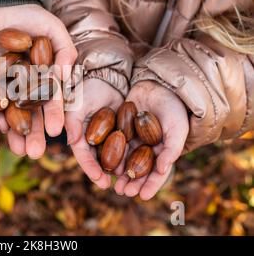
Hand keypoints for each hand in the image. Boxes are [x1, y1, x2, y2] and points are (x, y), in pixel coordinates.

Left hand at [0, 4, 76, 158]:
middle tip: (34, 153)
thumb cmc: (31, 16)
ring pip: (8, 114)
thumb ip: (64, 51)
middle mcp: (24, 88)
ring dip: (12, 132)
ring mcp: (3, 87)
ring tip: (16, 150)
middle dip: (32, 134)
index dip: (53, 115)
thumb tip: (65, 76)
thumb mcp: (53, 30)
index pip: (50, 101)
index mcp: (43, 79)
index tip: (56, 131)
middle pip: (29, 114)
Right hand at [65, 78, 122, 188]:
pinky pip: (123, 145)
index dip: (90, 168)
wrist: (106, 76)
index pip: (83, 155)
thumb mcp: (77, 106)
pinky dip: (127, 155)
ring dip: (117, 168)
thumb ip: (73, 123)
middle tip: (112, 186)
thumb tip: (73, 143)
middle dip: (103, 173)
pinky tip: (135, 164)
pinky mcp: (119, 130)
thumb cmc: (86, 89)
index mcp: (78, 134)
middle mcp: (90, 138)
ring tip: (125, 179)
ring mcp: (105, 135)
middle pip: (96, 160)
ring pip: (111, 155)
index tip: (100, 180)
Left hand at [114, 81, 188, 199]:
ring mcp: (135, 139)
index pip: (157, 173)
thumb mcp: (177, 129)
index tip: (142, 196)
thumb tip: (163, 170)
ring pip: (126, 160)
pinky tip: (105, 165)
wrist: (159, 86)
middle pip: (140, 170)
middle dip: (132, 182)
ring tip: (114, 184)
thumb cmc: (174, 109)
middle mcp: (149, 148)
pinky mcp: (123, 129)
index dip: (151, 185)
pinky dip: (112, 156)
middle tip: (123, 192)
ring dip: (121, 173)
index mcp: (164, 151)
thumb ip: (171, 149)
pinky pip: (116, 145)